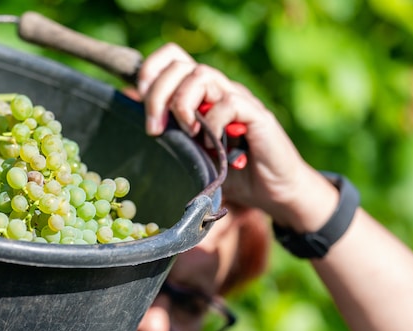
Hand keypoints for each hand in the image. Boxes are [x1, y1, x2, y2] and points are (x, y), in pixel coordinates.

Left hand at [136, 43, 337, 230]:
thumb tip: (138, 129)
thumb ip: (174, 137)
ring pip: (203, 76)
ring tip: (185, 133)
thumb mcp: (193, 154)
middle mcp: (218, 90)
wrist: (274, 191)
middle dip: (158, 95)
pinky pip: (229, 103)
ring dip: (183, 104)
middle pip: (182, 66)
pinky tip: (211, 146)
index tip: (138, 101)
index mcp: (200, 94)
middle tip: (154, 129)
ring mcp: (238, 101)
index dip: (151, 71)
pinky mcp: (257, 117)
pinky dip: (213, 123)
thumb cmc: (232, 174)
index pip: (173, 58)